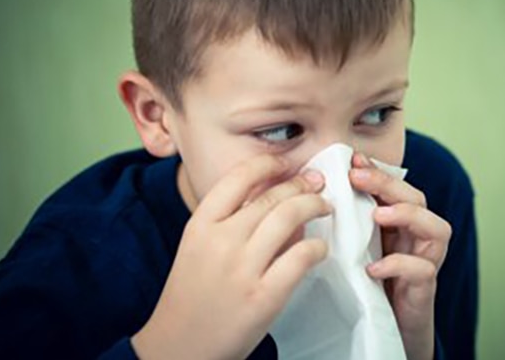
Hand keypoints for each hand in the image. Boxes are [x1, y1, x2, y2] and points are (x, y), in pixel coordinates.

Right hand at [132, 155, 331, 359]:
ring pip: (290, 217)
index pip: (238, 178)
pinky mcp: (263, 296)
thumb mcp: (198, 249)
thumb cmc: (192, 295)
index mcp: (200, 225)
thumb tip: (278, 201)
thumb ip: (230, 223)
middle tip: (317, 182)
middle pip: (271, 196)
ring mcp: (242, 269)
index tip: (285, 162)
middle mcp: (220, 241)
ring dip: (315, 206)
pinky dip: (317, 247)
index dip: (267, 164)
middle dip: (301, 184)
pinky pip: (301, 257)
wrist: (179, 346)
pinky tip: (320, 248)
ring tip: (325, 206)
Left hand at [349, 153, 451, 359]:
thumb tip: (316, 192)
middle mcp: (419, 237)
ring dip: (407, 217)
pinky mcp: (425, 288)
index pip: (398, 187)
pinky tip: (373, 269)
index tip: (352, 159)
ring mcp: (427, 261)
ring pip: (437, 229)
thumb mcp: (356, 245)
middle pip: (418, 199)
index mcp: (401, 223)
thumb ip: (348, 221)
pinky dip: (399, 265)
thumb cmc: (369, 282)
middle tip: (358, 177)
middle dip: (389, 185)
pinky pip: (423, 270)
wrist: (387, 325)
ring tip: (377, 215)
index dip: (378, 171)